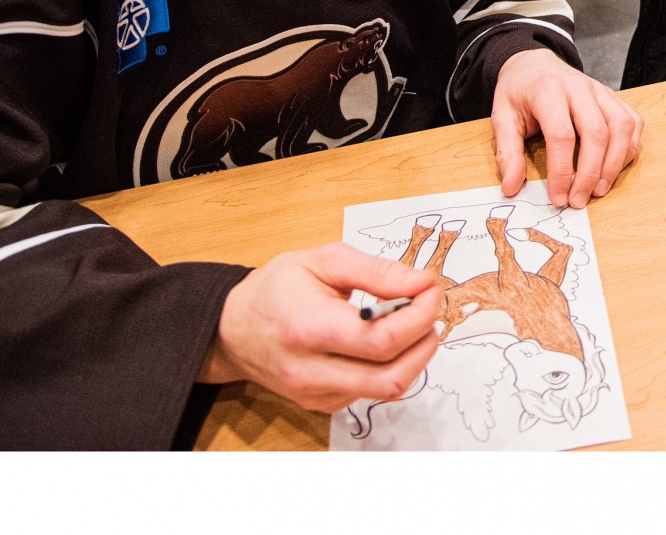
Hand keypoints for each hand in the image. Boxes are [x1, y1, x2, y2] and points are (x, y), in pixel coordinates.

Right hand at [198, 243, 442, 412]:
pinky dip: (392, 366)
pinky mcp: (322, 405)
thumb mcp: (324, 260)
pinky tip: (388, 340)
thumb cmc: (277, 288)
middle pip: (390, 375)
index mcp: (308, 327)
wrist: (233, 328)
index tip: (432, 290)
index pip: (380, 340)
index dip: (419, 316)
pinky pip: (371, 392)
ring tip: (416, 323)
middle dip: (425, 340)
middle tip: (431, 308)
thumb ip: (376, 271)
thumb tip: (421, 283)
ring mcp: (316, 394)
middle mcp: (310, 371)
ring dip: (415, 357)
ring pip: (386, 390)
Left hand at [492, 48, 642, 207]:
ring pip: (621, 127)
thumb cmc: (519, 92)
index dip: (562, 171)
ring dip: (614, 163)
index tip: (558, 197)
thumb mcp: (502, 117)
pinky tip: (614, 167)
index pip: (562, 135)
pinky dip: (629, 147)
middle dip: (591, 173)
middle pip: (596, 133)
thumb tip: (511, 187)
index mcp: (547, 90)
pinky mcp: (612, 97)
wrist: (534, 64)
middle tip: (579, 201)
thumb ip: (507, 152)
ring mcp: (600, 90)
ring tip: (599, 190)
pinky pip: (632, 122)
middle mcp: (579, 87)